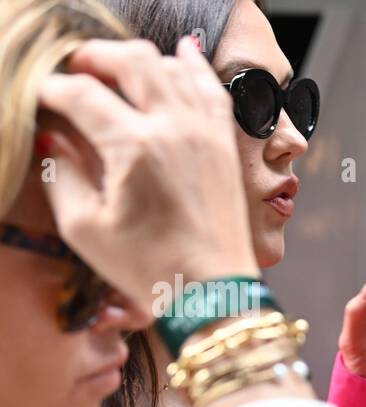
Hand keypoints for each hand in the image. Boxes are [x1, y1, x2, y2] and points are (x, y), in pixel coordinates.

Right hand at [36, 37, 258, 307]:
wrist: (214, 292)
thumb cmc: (149, 267)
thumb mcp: (85, 228)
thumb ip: (61, 175)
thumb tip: (52, 139)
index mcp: (133, 147)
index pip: (80, 94)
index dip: (52, 91)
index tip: (41, 101)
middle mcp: (173, 129)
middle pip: (129, 61)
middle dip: (94, 58)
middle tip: (76, 70)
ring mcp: (205, 132)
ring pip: (171, 66)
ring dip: (138, 59)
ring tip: (116, 71)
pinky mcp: (225, 144)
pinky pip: (211, 88)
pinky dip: (192, 66)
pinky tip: (180, 55)